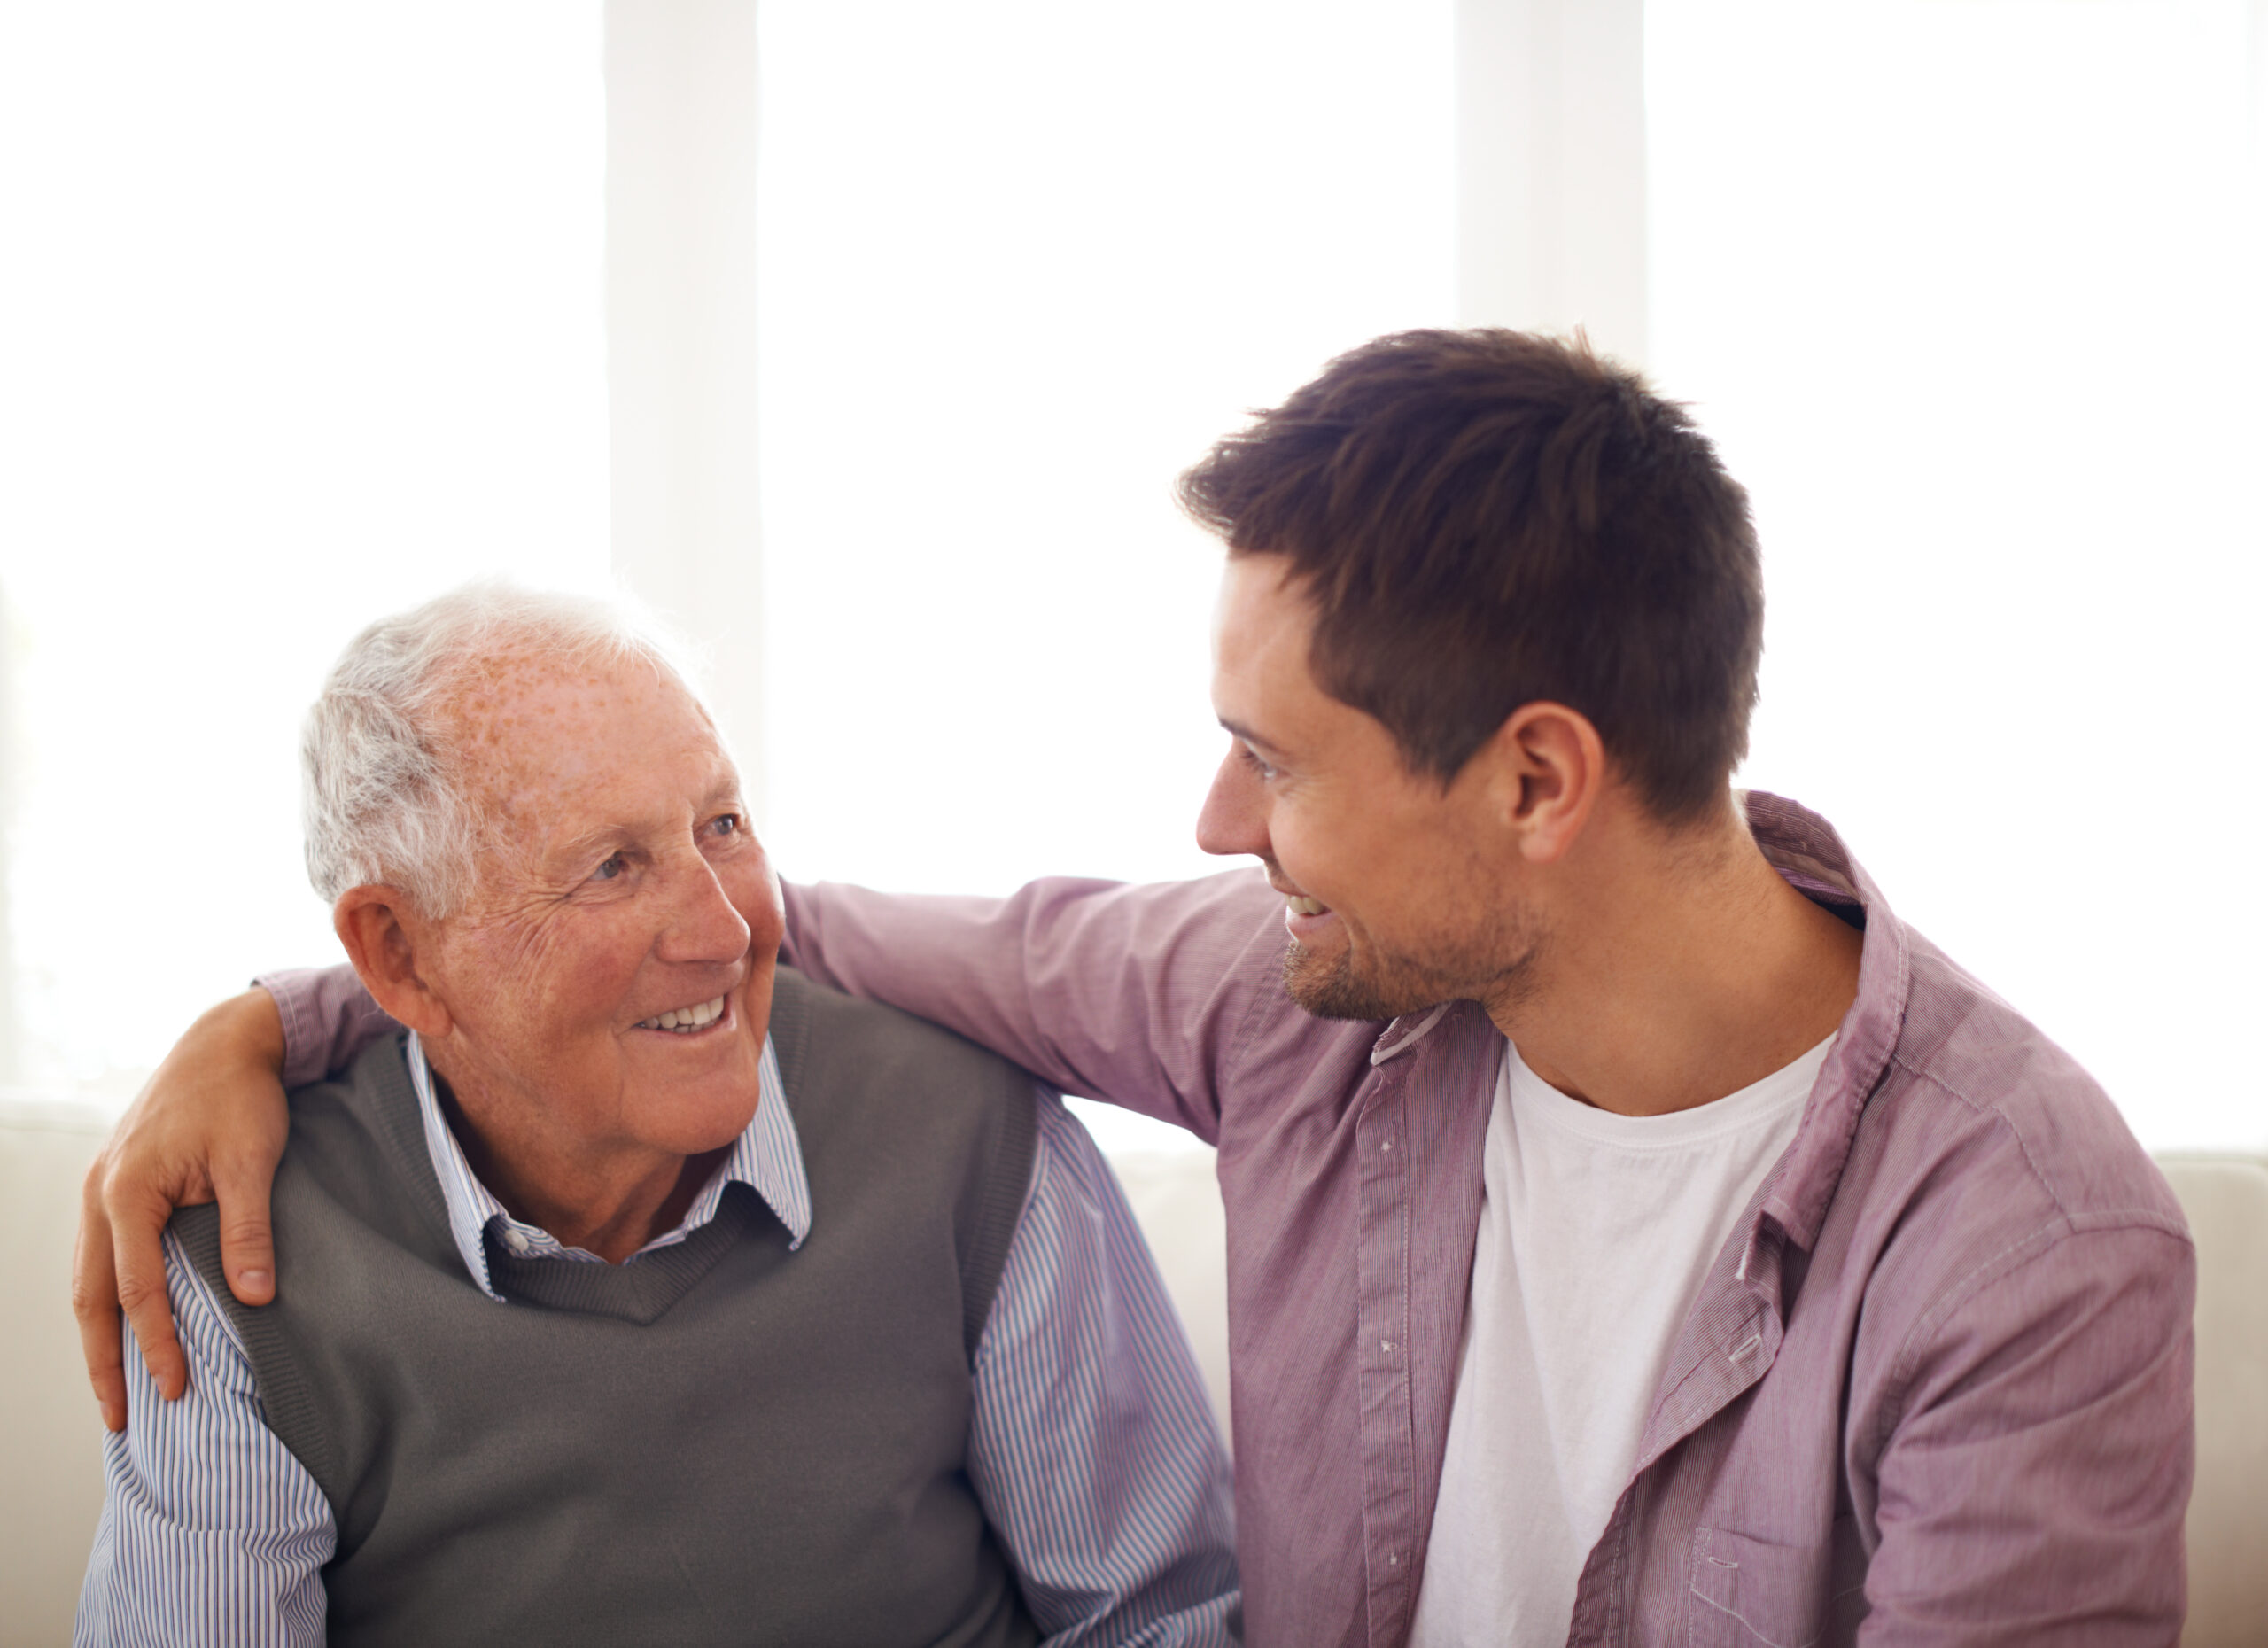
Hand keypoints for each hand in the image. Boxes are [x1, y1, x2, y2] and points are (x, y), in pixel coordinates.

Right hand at [74, 988, 290, 1430]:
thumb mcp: (252, 1161)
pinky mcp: (117, 1184)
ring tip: (115, 1390)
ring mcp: (101, 1188)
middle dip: (105, 1360)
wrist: (227, 1040)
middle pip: (91, 1297)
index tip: (174, 1390)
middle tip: (120, 1420)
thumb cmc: (242, 1096)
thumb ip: (249, 1231)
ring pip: (88, 1280)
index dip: (155, 1343)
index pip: (136, 1289)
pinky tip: (124, 1326)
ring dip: (100, 1335)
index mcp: (128, 1191)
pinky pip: (101, 1255)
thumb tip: (256, 1300)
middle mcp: (100, 1193)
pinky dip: (107, 1298)